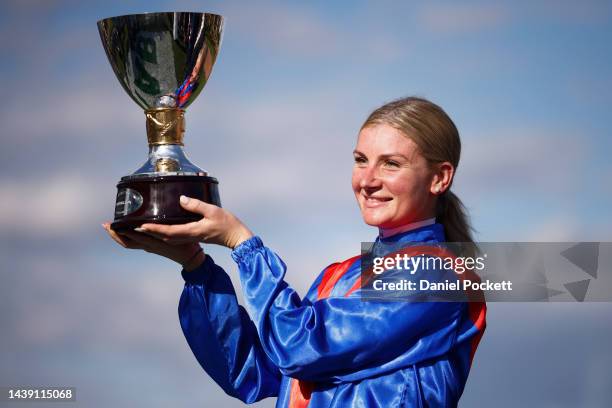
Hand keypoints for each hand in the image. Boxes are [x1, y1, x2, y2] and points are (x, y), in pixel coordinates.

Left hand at [102, 222, 204, 270]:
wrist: (191, 258)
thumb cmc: (188, 245)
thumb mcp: (178, 236)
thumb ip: (163, 230)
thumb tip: (145, 224)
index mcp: (155, 243)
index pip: (135, 237)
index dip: (124, 231)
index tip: (116, 224)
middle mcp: (149, 246)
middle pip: (127, 241)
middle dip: (115, 233)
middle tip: (106, 224)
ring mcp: (150, 248)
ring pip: (129, 243)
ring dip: (118, 236)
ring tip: (110, 226)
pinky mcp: (152, 247)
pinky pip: (134, 243)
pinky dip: (126, 237)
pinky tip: (126, 230)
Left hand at [138, 195, 253, 249]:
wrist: (236, 237)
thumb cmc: (227, 224)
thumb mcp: (213, 210)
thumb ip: (196, 205)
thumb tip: (181, 198)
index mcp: (192, 231)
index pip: (168, 231)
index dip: (154, 229)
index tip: (141, 226)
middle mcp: (189, 236)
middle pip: (164, 237)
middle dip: (149, 234)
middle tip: (135, 228)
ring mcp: (191, 238)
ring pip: (168, 238)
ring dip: (154, 235)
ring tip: (143, 229)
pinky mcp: (193, 236)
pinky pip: (174, 237)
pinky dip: (164, 234)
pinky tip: (160, 230)